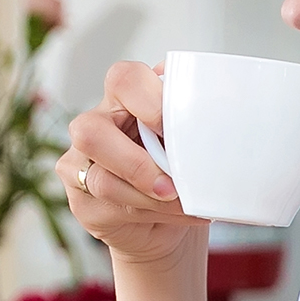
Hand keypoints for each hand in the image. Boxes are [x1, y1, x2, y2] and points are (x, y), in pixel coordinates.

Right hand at [60, 61, 206, 270]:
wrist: (170, 221)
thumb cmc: (180, 168)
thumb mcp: (190, 141)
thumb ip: (193, 124)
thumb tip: (220, 121)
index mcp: (124, 99)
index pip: (124, 79)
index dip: (147, 100)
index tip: (170, 127)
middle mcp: (95, 125)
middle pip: (90, 132)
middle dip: (137, 164)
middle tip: (173, 184)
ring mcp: (80, 165)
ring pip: (103, 180)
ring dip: (153, 198)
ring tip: (185, 203)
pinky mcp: (82, 202)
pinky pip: (110, 207)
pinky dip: (153, 213)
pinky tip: (178, 213)